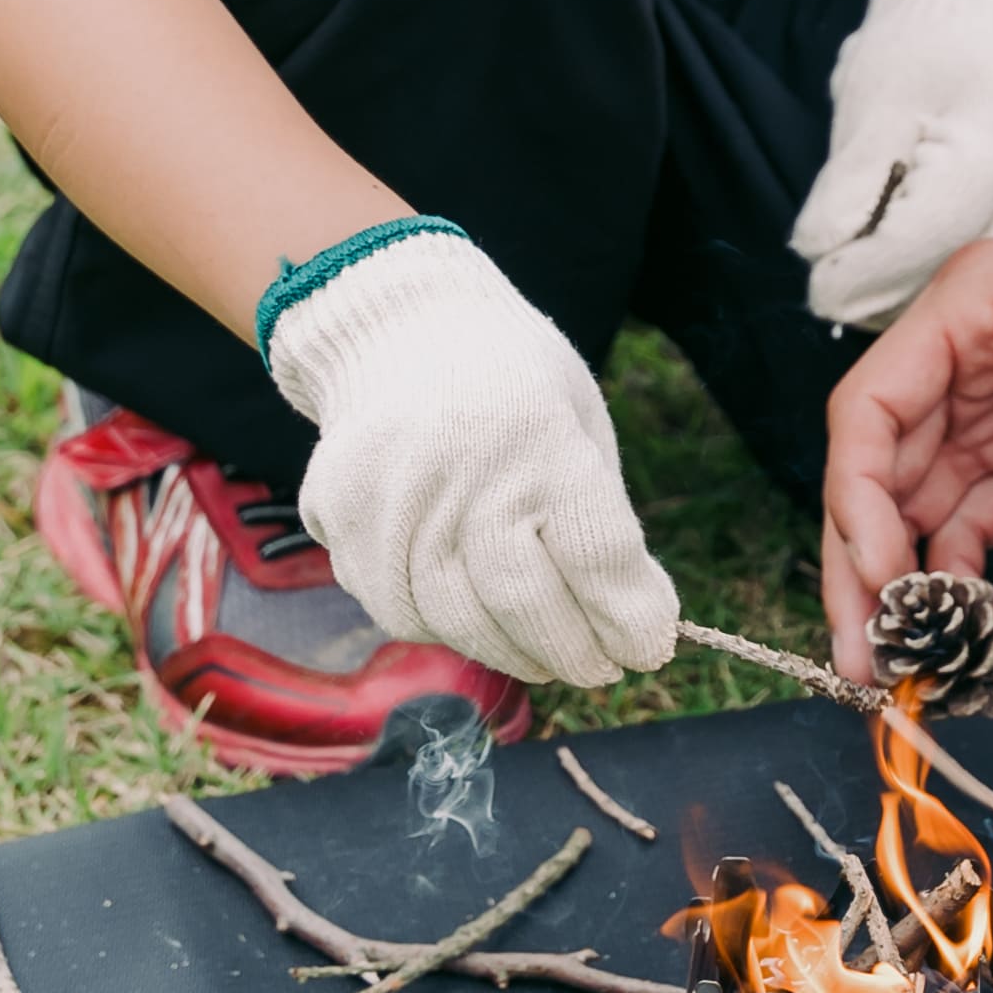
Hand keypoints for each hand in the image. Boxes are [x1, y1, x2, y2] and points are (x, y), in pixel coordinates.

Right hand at [270, 228, 677, 695]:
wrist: (398, 324)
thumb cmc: (513, 381)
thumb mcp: (578, 422)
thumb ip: (601, 519)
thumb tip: (638, 624)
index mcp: (538, 431)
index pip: (595, 551)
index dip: (630, 616)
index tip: (651, 647)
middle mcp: (460, 466)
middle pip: (523, 600)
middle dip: (574, 651)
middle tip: (601, 668)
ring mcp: (390, 498)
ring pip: (456, 621)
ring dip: (512, 652)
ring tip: (545, 654)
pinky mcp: (341, 521)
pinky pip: (399, 608)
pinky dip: (446, 628)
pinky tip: (475, 616)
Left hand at [791, 0, 992, 330]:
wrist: (990, 11)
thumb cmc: (923, 48)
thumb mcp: (872, 101)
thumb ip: (850, 184)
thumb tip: (819, 262)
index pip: (925, 240)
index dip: (865, 273)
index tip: (818, 290)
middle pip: (961, 275)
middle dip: (890, 289)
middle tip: (839, 277)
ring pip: (982, 283)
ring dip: (920, 284)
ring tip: (878, 249)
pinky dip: (951, 266)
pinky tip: (919, 242)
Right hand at [819, 175, 992, 661]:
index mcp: (968, 313)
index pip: (871, 416)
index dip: (859, 504)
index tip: (881, 584)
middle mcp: (978, 365)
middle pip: (893, 476)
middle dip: (877, 566)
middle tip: (871, 659)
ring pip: (945, 512)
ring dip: (932, 585)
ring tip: (925, 666)